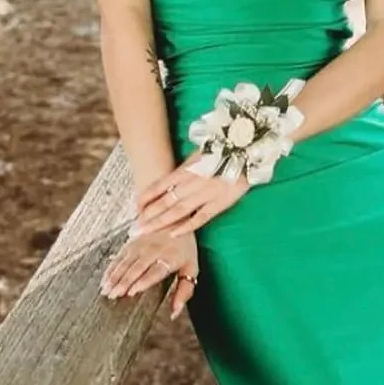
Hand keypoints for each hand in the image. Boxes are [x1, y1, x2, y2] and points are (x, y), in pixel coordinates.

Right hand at [100, 227, 199, 318]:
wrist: (174, 219)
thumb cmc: (184, 249)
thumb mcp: (191, 268)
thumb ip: (184, 291)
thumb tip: (174, 313)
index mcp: (170, 258)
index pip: (155, 271)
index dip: (142, 281)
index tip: (132, 292)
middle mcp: (154, 250)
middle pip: (136, 268)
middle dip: (124, 282)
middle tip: (113, 295)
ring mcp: (140, 246)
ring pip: (124, 263)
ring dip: (114, 277)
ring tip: (106, 290)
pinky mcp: (130, 243)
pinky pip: (118, 258)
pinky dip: (110, 269)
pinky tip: (104, 280)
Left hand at [130, 150, 250, 238]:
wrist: (248, 150)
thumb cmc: (224, 150)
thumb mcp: (199, 154)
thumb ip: (186, 169)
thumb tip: (171, 181)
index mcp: (186, 169)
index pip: (159, 185)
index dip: (146, 198)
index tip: (135, 208)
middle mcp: (193, 182)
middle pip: (165, 201)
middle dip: (148, 215)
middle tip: (135, 228)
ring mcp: (207, 193)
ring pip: (179, 210)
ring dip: (161, 222)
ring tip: (146, 232)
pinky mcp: (221, 202)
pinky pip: (201, 217)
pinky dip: (187, 226)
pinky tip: (173, 234)